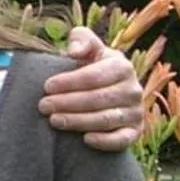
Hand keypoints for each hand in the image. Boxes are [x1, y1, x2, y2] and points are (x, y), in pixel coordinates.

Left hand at [39, 26, 143, 149]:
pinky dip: (105, 141)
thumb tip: (74, 51)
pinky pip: (122, 140)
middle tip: (43, 106)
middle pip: (98, 98)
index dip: (69, 82)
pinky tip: (85, 140)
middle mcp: (134, 89)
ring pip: (106, 119)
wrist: (107, 92)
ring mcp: (136, 112)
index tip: (47, 87)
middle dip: (68, 102)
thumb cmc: (91, 67)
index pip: (94, 76)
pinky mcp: (135, 132)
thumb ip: (81, 39)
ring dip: (78, 121)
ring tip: (54, 120)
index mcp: (122, 66)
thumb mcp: (88, 49)